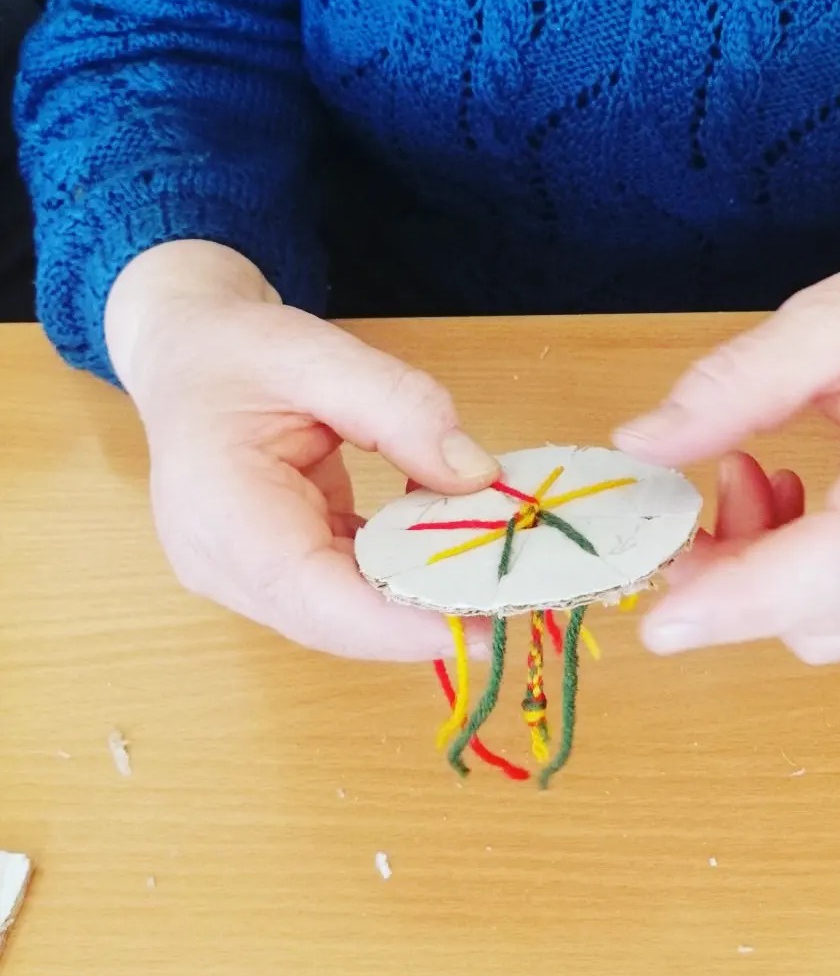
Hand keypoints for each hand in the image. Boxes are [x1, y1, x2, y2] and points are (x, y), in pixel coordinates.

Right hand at [106, 240, 497, 658]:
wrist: (188, 352)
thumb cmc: (237, 350)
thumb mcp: (319, 354)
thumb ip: (400, 406)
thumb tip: (478, 475)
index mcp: (219, 513)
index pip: (312, 596)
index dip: (398, 625)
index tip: (480, 624)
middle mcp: (224, 564)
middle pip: (335, 618)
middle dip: (424, 615)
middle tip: (514, 596)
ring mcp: (245, 575)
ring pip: (345, 612)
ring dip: (418, 595)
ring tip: (496, 570)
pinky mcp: (274, 569)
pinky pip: (344, 587)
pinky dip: (400, 571)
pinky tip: (450, 543)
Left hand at [615, 235, 839, 663]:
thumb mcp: (834, 313)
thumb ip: (738, 380)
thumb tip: (639, 445)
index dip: (753, 596)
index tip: (662, 619)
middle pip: (831, 610)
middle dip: (732, 579)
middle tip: (686, 499)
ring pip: (833, 628)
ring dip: (757, 581)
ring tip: (747, 477)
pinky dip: (791, 583)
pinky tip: (785, 506)